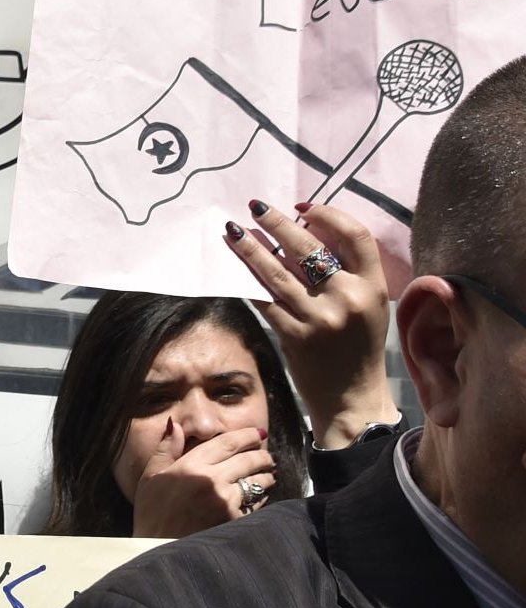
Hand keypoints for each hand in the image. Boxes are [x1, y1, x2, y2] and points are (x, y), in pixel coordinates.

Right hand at [132, 420, 275, 538]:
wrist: (157, 549)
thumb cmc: (151, 514)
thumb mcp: (150, 477)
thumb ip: (166, 448)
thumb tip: (175, 424)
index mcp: (191, 465)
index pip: (228, 442)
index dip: (247, 435)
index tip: (258, 433)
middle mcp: (211, 480)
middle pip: (248, 459)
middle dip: (262, 455)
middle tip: (267, 456)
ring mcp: (225, 501)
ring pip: (256, 480)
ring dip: (266, 475)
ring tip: (268, 475)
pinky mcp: (234, 520)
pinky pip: (256, 503)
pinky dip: (260, 497)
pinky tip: (259, 496)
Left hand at [225, 200, 396, 447]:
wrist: (352, 399)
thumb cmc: (358, 349)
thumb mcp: (368, 307)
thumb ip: (348, 275)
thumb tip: (306, 236)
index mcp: (373, 287)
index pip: (356, 237)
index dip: (329, 216)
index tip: (304, 207)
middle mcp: (348, 298)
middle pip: (310, 248)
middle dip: (279, 224)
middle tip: (256, 208)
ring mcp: (319, 318)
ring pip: (278, 273)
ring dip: (252, 249)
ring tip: (233, 231)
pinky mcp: (294, 336)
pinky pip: (265, 301)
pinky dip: (249, 283)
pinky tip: (235, 269)